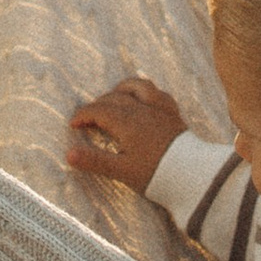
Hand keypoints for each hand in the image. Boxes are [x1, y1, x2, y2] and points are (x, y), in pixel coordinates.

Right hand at [66, 74, 185, 192]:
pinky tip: (142, 98)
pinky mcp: (173, 113)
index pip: (98, 110)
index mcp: (127, 122)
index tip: (73, 124)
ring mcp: (159, 108)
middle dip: (97, 106)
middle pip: (113, 98)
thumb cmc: (155, 174)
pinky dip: (144, 91)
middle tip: (87, 121)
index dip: (82, 115)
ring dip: (120, 90)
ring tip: (112, 100)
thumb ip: (95, 161)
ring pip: (137, 86)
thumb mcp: (122, 171)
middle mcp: (142, 109)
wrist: (192, 174)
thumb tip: (68, 153)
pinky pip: (157, 92)